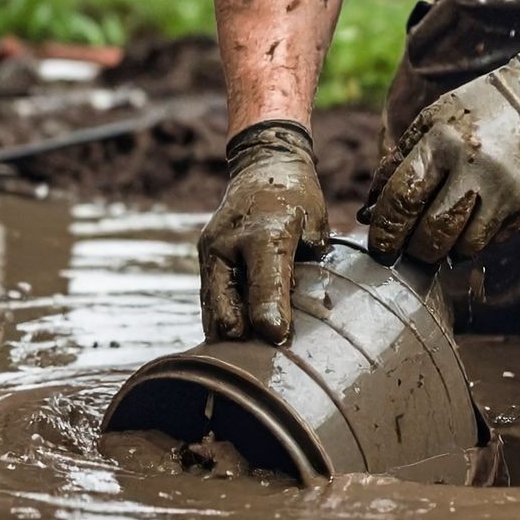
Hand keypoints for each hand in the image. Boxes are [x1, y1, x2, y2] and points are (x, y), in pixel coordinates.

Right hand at [198, 120, 329, 343]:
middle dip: (242, 336)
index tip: (279, 339)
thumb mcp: (314, 224)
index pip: (266, 284)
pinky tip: (240, 333)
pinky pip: (209, 298)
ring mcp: (211, 251)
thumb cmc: (297, 196)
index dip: (272, 317)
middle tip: (266, 354)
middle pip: (224, 306)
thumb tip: (302, 305)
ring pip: (211, 309)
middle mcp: (229, 243)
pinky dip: (223, 317)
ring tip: (252, 351)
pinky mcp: (205, 256)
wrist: (263, 165)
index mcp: (265, 234)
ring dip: (229, 332)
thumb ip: (309, 263)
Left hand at [362, 44, 519, 265]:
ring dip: (446, 249)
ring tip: (441, 235)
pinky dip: (475, 239)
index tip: (379, 244)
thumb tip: (369, 211)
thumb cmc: (475, 111)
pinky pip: (492, 241)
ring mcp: (504, 189)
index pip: (404, 197)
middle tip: (408, 249)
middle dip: (414, 249)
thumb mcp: (431, 120)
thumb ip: (397, 162)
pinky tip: (474, 219)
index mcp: (442, 140)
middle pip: (432, 232)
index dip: (385, 229)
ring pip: (463, 246)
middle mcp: (474, 166)